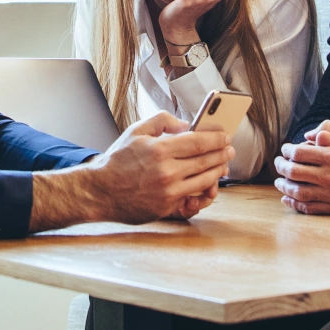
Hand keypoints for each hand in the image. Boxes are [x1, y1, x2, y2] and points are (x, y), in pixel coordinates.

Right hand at [29, 112, 233, 230]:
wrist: (100, 191)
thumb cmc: (117, 160)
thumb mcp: (136, 131)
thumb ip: (162, 121)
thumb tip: (186, 125)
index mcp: (160, 149)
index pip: (198, 142)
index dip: (215, 139)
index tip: (225, 136)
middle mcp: (167, 171)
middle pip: (205, 161)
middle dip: (222, 155)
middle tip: (230, 150)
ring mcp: (168, 192)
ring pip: (204, 181)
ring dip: (218, 172)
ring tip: (223, 165)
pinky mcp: (167, 207)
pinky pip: (192, 198)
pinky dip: (204, 191)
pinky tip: (209, 185)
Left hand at [273, 120, 329, 214]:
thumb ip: (329, 127)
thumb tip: (306, 136)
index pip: (299, 154)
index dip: (287, 151)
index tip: (285, 150)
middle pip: (295, 173)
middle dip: (281, 167)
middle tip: (278, 164)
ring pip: (299, 193)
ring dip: (284, 187)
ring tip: (279, 182)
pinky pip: (310, 208)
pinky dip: (295, 204)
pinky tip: (287, 198)